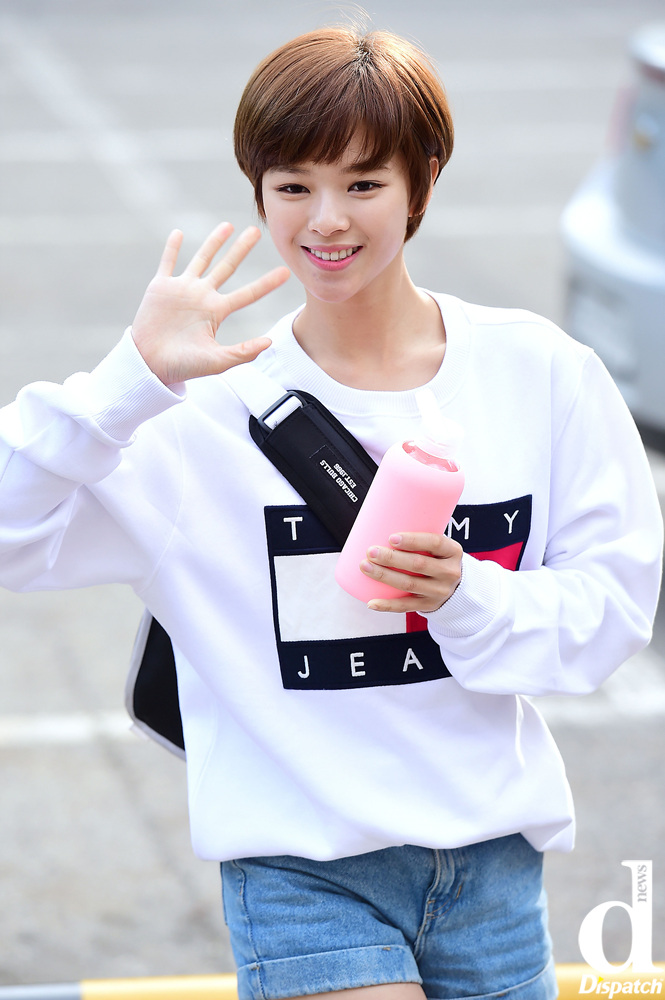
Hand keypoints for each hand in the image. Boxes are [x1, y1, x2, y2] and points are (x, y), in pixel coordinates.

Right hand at [131, 222, 289, 383]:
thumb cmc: (183, 366)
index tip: (285, 272)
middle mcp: (202, 297)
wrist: (150, 365)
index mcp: (217, 312)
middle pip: (226, 267)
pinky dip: (172, 247)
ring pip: (201, 259)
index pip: (247, 294)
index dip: (266, 283)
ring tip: (227, 226)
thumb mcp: (217, 361)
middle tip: (256, 231)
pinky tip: (179, 233)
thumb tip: (269, 342)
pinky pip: (167, 262)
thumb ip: (242, 352)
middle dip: (241, 249)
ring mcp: (182, 290)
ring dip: (213, 242)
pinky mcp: (160, 287)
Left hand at [360, 532, 462, 613]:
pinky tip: (371, 603)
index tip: (391, 537)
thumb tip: (382, 521)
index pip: (435, 542)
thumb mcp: (439, 546)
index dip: (413, 540)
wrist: (458, 587)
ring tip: (365, 567)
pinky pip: (405, 606)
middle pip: (418, 564)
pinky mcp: (428, 605)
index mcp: (452, 551)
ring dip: (384, 576)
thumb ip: (419, 537)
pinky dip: (387, 605)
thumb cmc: (439, 558)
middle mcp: (449, 572)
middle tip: (371, 551)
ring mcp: (439, 591)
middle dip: (391, 558)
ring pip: (409, 584)